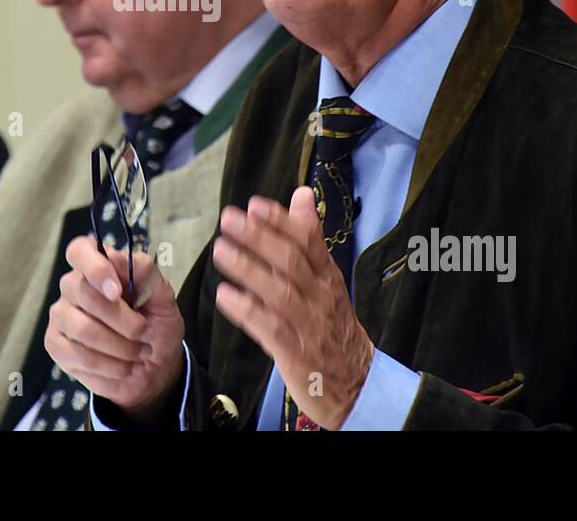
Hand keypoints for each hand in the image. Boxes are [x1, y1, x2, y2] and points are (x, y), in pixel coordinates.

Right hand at [44, 235, 184, 424]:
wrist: (155, 366)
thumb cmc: (156, 324)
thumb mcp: (163, 298)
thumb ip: (145, 273)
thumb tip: (118, 257)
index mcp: (99, 266)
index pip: (80, 251)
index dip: (95, 268)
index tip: (117, 292)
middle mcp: (73, 286)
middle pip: (85, 294)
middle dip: (124, 321)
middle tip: (146, 333)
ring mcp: (61, 315)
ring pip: (83, 328)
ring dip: (120, 347)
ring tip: (140, 354)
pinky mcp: (56, 345)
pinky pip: (79, 355)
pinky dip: (109, 365)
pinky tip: (124, 367)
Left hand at [212, 186, 373, 429]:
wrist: (355, 382)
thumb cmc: (331, 325)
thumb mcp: (326, 279)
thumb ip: (309, 239)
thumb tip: (301, 194)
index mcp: (328, 277)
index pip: (308, 242)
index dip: (281, 222)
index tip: (254, 205)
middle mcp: (320, 297)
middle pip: (291, 262)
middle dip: (259, 238)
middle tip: (228, 219)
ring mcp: (308, 325)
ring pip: (279, 292)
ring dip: (248, 269)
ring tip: (221, 250)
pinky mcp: (295, 353)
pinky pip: (270, 328)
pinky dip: (247, 310)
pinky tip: (224, 296)